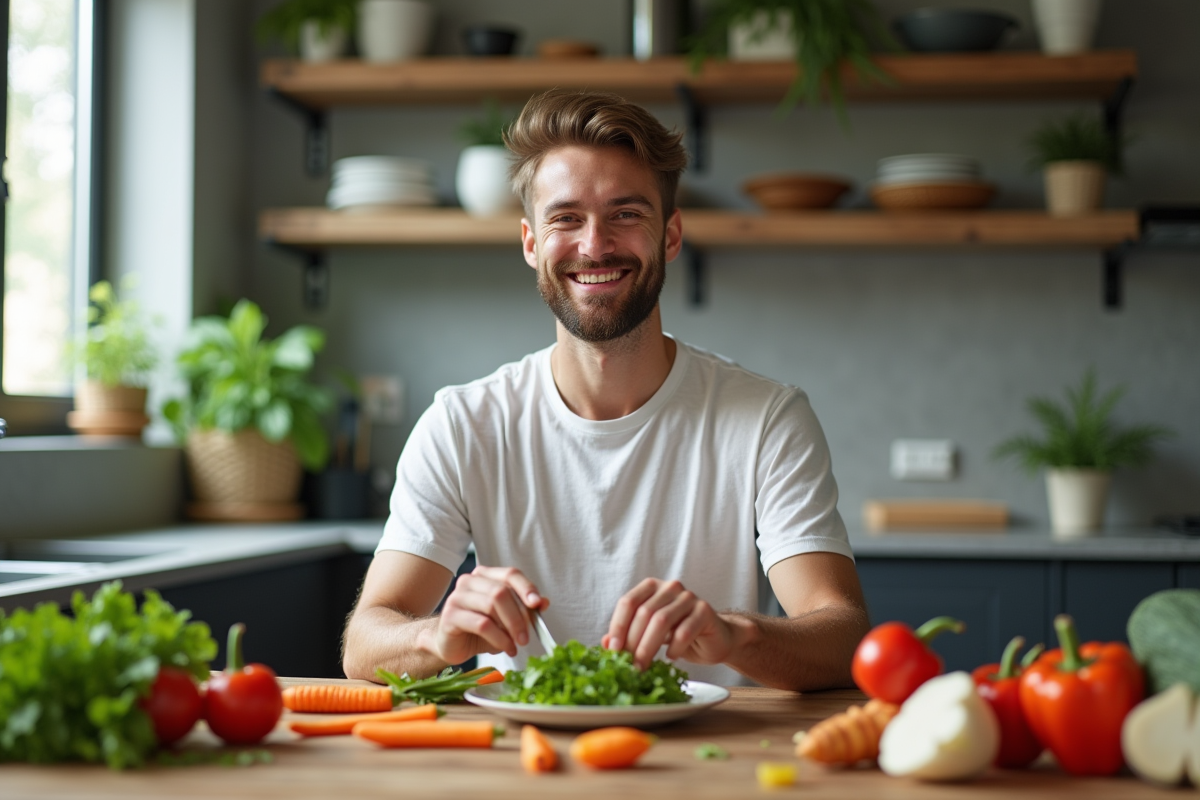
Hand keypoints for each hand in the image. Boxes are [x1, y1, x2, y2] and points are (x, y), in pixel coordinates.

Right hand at [420, 566, 547, 665]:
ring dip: (510, 628)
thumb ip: (524, 609)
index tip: (538, 604)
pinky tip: (505, 648)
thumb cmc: (480, 630)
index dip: (526, 588)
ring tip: (516, 645)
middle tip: (527, 637)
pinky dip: (499, 638)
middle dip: (519, 616)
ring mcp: (457, 596)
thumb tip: (544, 602)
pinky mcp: (450, 615)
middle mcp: (470, 581)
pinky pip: (482, 624)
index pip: (510, 574)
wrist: (450, 645)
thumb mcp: (506, 619)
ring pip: (492, 605)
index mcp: (485, 576)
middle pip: (501, 591)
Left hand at [602, 578, 736, 669]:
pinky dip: (674, 647)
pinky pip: (685, 630)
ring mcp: (688, 597)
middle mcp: (669, 587)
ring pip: (661, 620)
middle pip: (644, 613)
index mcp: (651, 587)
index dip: (618, 626)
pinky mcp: (704, 610)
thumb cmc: (678, 636)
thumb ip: (628, 637)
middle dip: (633, 642)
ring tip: (643, 666)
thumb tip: (605, 644)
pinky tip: (671, 657)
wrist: (714, 640)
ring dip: (649, 647)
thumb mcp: (649, 636)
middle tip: (628, 665)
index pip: (628, 602)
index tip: (613, 650)